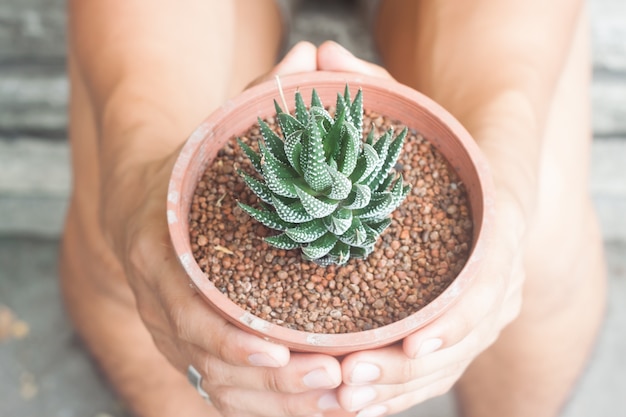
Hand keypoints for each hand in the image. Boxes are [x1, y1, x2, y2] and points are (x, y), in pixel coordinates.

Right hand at [101, 41, 345, 416]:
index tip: (284, 346)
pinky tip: (324, 404)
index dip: (230, 335)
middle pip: (211, 361)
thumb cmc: (194, 165)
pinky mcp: (198, 348)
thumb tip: (310, 54)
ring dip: (282, 401)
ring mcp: (178, 332)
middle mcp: (163, 303)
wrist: (151, 199)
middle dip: (274, 379)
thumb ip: (260, 100)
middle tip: (333, 378)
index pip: (188, 309)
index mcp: (160, 252)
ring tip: (341, 398)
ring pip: (224, 388)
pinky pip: (231, 391)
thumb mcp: (217, 131)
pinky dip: (276, 404)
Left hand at [315, 42, 524, 416]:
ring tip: (345, 400)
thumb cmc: (444, 145)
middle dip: (409, 368)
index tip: (409, 343)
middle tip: (353, 382)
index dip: (453, 317)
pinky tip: (358, 403)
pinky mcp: (460, 325)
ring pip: (448, 364)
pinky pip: (435, 370)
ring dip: (399, 389)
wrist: (487, 175)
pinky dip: (401, 390)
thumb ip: (372, 89)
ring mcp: (482, 306)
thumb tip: (317, 55)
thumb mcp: (414, 112)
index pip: (488, 280)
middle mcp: (499, 274)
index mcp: (499, 223)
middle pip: (464, 336)